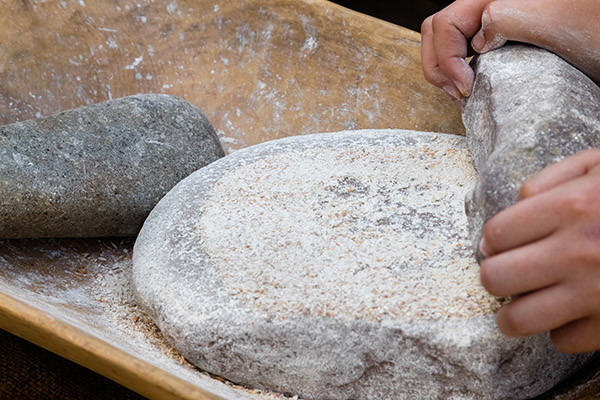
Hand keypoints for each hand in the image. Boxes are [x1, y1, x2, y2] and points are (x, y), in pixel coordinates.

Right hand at [421, 0, 599, 100]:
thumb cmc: (594, 28)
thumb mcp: (553, 21)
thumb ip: (507, 18)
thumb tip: (476, 39)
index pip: (444, 24)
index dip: (447, 59)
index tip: (466, 87)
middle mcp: (487, 6)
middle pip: (437, 31)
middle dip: (438, 66)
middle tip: (458, 94)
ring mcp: (491, 23)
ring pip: (445, 40)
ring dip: (442, 69)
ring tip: (461, 92)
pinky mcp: (499, 38)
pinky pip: (461, 50)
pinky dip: (456, 70)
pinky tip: (471, 85)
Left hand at [479, 149, 599, 352]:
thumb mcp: (599, 165)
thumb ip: (547, 181)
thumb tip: (507, 218)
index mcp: (571, 207)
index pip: (494, 236)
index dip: (493, 241)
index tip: (498, 245)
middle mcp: (578, 253)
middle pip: (495, 278)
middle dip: (495, 276)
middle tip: (506, 273)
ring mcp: (596, 294)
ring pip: (518, 320)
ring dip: (512, 313)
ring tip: (521, 303)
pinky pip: (562, 340)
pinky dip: (561, 329)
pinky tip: (572, 311)